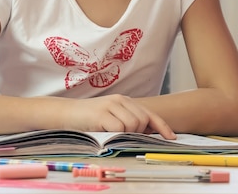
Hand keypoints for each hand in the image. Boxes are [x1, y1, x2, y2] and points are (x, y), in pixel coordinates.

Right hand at [61, 94, 175, 138]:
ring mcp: (111, 105)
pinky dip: (115, 134)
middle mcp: (120, 100)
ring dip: (125, 133)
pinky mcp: (101, 114)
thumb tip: (147, 133)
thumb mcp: (111, 117)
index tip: (171, 137)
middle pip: (143, 120)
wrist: (65, 113)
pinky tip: (104, 131)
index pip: (149, 113)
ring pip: (133, 124)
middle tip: (122, 134)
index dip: (162, 126)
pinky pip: (119, 128)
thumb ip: (128, 121)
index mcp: (124, 101)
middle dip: (138, 132)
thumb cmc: (89, 119)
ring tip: (110, 132)